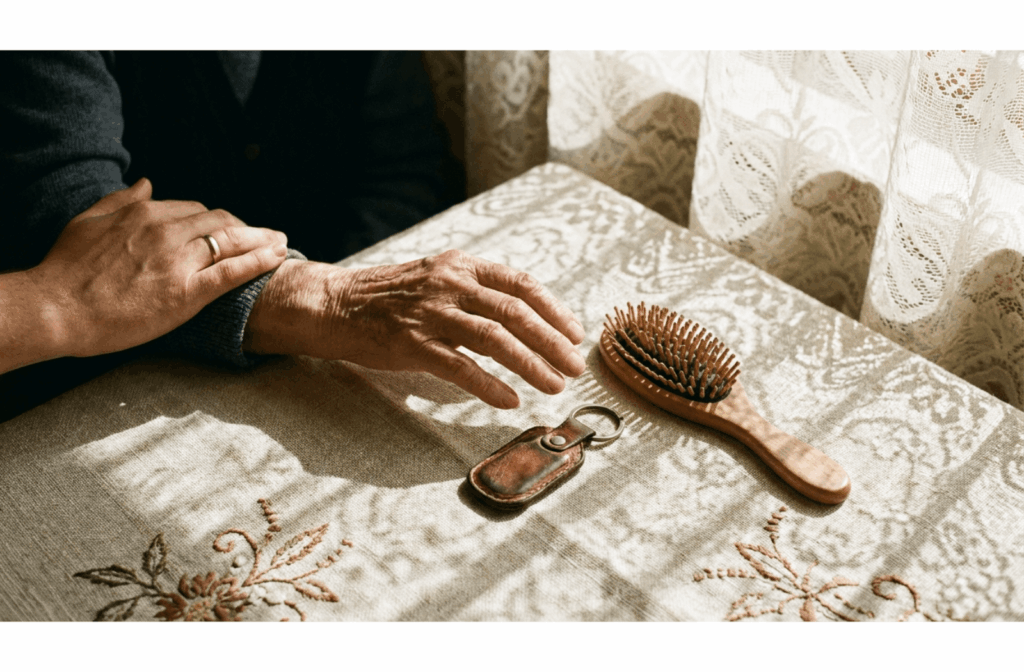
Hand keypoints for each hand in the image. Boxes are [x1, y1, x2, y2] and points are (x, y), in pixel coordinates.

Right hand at [24, 178, 288, 358]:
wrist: (55, 308)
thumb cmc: (66, 270)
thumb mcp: (89, 221)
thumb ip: (121, 200)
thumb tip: (147, 183)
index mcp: (144, 213)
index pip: (195, 209)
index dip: (216, 221)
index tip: (230, 229)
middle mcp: (166, 230)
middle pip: (220, 221)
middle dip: (246, 228)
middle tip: (264, 235)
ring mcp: (179, 261)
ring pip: (232, 242)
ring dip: (262, 239)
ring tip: (282, 242)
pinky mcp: (187, 292)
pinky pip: (232, 272)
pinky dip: (259, 261)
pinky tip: (277, 257)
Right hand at [244, 250, 587, 407]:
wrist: (333, 303)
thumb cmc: (390, 297)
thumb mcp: (437, 278)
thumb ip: (476, 292)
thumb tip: (523, 318)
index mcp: (461, 265)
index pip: (520, 283)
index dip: (553, 309)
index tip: (575, 333)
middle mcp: (450, 284)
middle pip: (515, 312)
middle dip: (551, 342)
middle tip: (574, 367)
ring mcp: (430, 313)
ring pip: (495, 338)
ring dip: (530, 365)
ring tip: (553, 385)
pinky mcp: (411, 344)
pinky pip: (460, 367)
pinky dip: (489, 385)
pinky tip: (509, 400)